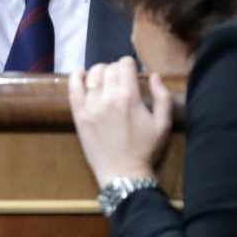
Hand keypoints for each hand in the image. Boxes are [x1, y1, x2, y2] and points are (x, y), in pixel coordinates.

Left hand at [68, 58, 172, 183]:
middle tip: (119, 80)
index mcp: (129, 96)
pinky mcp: (78, 115)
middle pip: (108, 68)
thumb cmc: (145, 149)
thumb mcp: (163, 123)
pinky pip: (72, 88)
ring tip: (103, 80)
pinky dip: (75, 77)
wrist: (122, 173)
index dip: (130, 64)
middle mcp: (108, 97)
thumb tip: (153, 75)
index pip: (125, 64)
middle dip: (115, 69)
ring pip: (91, 75)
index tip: (132, 72)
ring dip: (98, 72)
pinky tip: (80, 75)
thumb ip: (162, 96)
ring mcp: (90, 106)